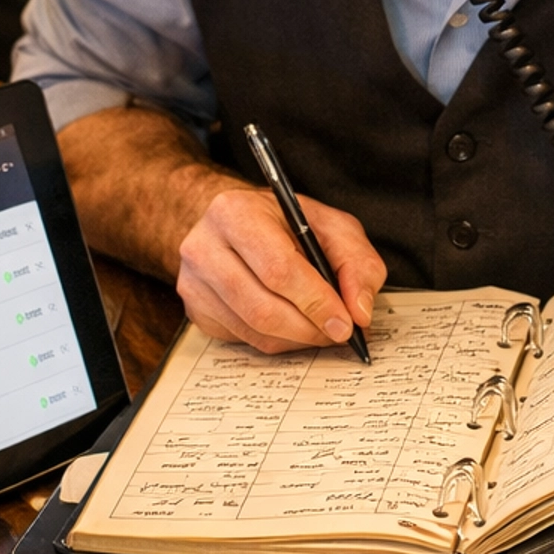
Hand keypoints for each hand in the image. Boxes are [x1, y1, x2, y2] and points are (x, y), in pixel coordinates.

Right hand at [174, 182, 386, 354]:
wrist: (236, 224)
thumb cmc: (285, 223)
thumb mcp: (331, 226)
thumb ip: (356, 263)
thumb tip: (359, 311)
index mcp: (235, 212)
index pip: (278, 269)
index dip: (316, 301)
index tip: (345, 322)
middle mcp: (204, 247)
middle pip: (262, 307)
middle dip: (309, 328)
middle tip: (338, 332)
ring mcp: (194, 282)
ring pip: (253, 330)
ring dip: (297, 338)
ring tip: (321, 328)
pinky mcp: (196, 311)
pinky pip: (244, 340)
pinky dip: (278, 340)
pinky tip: (293, 325)